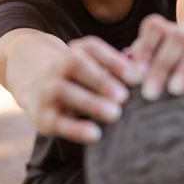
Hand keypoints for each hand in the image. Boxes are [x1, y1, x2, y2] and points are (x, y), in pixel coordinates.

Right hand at [26, 36, 140, 143]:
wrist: (37, 89)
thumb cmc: (84, 80)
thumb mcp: (98, 69)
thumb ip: (121, 69)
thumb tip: (146, 72)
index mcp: (77, 50)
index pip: (92, 48)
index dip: (114, 60)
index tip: (137, 76)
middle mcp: (59, 65)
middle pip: (76, 65)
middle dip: (101, 80)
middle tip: (124, 96)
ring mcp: (47, 89)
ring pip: (63, 90)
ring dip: (90, 102)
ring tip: (115, 114)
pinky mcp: (41, 116)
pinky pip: (56, 121)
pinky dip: (75, 129)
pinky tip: (95, 135)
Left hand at [125, 14, 183, 112]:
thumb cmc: (172, 54)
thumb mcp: (155, 52)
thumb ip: (138, 61)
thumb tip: (118, 77)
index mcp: (166, 29)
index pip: (154, 27)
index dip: (144, 48)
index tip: (133, 74)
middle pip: (176, 37)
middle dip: (161, 64)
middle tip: (148, 93)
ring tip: (175, 91)